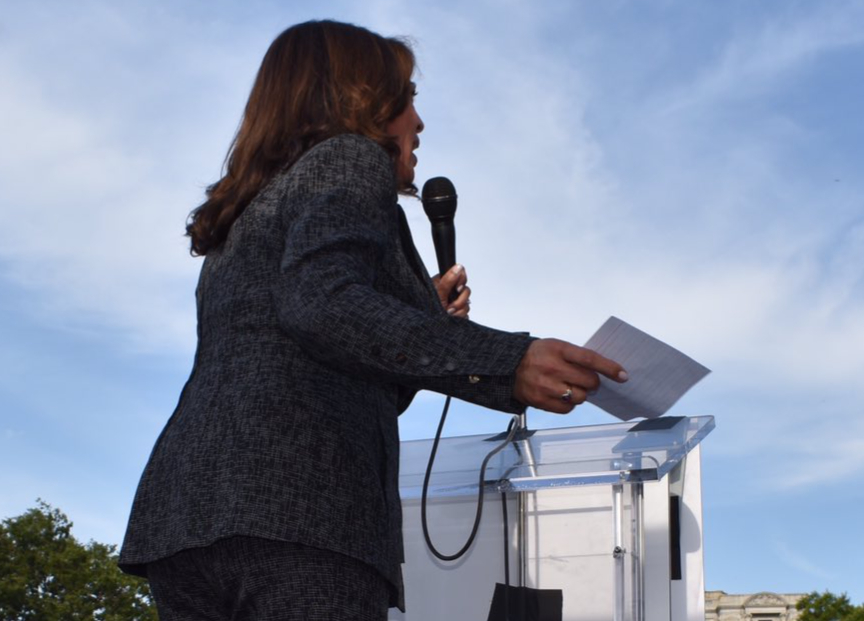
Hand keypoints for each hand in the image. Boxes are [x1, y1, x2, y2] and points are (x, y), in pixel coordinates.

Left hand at [433, 264, 470, 318]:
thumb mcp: (439, 294)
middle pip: (466, 290)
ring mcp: (455, 302)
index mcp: (444, 282)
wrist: (431, 326)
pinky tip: (453, 317)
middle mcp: (450, 291)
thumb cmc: (429, 310)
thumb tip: (458, 267)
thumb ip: (449, 280)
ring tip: (449, 313)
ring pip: (467, 303)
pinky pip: (466, 313)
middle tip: (450, 306)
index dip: (461, 282)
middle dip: (459, 301)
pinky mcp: (458, 312)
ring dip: (459, 310)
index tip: (457, 289)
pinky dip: (460, 317)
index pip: (460, 274)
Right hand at [513, 338, 627, 413]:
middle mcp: (551, 367)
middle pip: (588, 381)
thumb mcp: (555, 346)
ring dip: (581, 394)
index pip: (590, 359)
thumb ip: (576, 356)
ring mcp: (545, 386)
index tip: (623, 375)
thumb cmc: (538, 355)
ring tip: (570, 387)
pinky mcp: (540, 401)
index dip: (609, 368)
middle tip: (588, 381)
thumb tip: (603, 373)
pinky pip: (567, 408)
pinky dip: (569, 403)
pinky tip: (561, 395)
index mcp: (557, 349)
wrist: (507, 367)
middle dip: (593, 383)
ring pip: (580, 397)